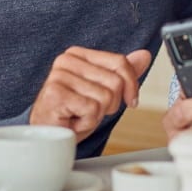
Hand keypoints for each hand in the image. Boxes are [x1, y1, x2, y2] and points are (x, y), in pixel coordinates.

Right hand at [30, 47, 150, 140]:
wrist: (47, 136)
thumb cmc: (73, 113)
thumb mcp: (103, 90)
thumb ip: (122, 72)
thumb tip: (144, 55)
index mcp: (78, 54)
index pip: (120, 62)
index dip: (131, 85)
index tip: (130, 100)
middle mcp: (66, 61)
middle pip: (115, 81)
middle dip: (111, 104)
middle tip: (91, 110)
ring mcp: (59, 77)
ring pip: (105, 97)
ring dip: (98, 114)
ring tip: (80, 115)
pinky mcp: (56, 95)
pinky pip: (92, 110)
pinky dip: (88, 122)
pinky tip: (73, 121)